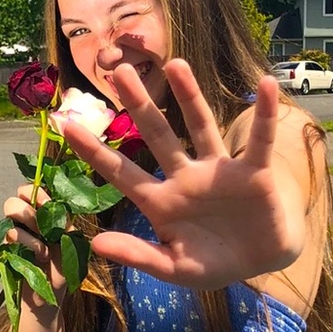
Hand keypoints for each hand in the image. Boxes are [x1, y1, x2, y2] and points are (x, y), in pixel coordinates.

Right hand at [3, 185, 67, 306]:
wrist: (49, 296)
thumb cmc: (62, 268)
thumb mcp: (70, 243)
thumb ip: (64, 222)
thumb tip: (56, 206)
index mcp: (43, 214)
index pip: (33, 190)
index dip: (39, 192)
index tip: (49, 204)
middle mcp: (26, 220)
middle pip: (16, 197)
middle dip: (31, 208)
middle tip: (43, 226)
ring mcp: (14, 232)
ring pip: (11, 209)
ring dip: (31, 226)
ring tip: (44, 248)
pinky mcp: (5, 246)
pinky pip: (11, 233)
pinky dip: (28, 242)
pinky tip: (40, 256)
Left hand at [61, 59, 306, 289]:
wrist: (261, 264)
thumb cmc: (214, 264)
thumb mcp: (173, 268)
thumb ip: (137, 255)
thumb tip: (95, 243)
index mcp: (161, 202)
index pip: (121, 172)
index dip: (94, 150)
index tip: (66, 125)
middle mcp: (185, 178)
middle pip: (157, 135)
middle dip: (139, 104)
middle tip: (118, 72)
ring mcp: (218, 171)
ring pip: (200, 126)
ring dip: (190, 96)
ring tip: (175, 63)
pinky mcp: (253, 172)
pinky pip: (259, 141)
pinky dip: (265, 115)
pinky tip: (267, 85)